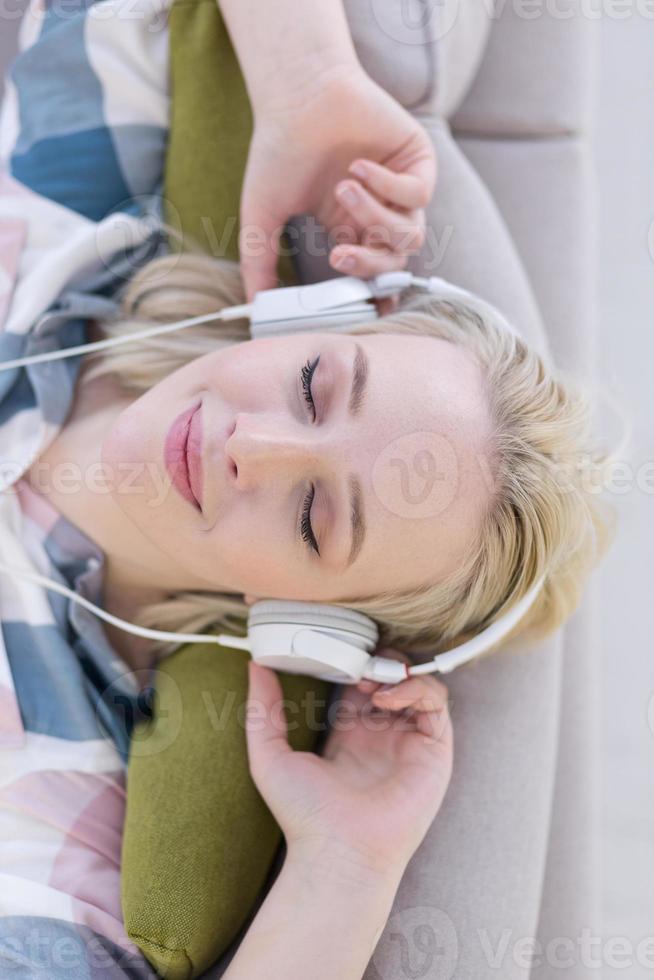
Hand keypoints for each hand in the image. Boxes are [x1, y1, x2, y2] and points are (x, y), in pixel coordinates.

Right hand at [239, 65, 436, 299]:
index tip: (356, 308)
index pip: (369, 276)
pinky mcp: (418, 163)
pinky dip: (389, 188)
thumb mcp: (262, 215)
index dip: (368, 295)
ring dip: (373, 217)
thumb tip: (255, 306)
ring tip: (343, 189)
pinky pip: (418, 195)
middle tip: (340, 253)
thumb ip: (259, 263)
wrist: (296, 95)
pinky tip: (359, 167)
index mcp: (348, 230)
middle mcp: (378, 213)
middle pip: (393, 263)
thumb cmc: (278, 151)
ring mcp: (401, 189)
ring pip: (409, 233)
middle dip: (368, 265)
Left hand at [245, 653, 452, 877]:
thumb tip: (254, 664)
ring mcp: (411, 742)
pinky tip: (386, 698)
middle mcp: (384, 735)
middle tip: (359, 660)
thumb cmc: (305, 814)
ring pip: (418, 686)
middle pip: (392, 679)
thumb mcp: (270, 753)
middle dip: (378, 662)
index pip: (360, 683)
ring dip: (397, 672)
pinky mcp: (434, 751)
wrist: (338, 852)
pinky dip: (416, 689)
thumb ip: (262, 709)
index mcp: (351, 733)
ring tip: (372, 680)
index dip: (353, 663)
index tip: (336, 655)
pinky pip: (436, 705)